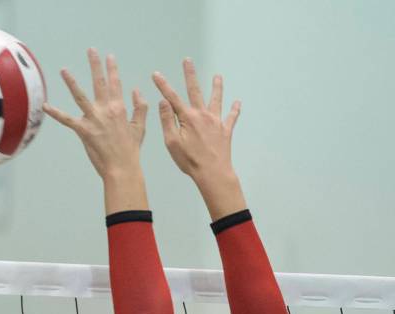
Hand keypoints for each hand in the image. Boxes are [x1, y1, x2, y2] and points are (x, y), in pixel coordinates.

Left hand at [43, 49, 147, 179]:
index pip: (115, 83)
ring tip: (64, 70)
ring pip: (80, 96)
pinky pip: (67, 120)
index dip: (112, 68)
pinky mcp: (83, 131)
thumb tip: (136, 90)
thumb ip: (140, 107)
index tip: (109, 56)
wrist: (122, 168)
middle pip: (99, 82)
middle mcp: (106, 110)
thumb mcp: (140, 127)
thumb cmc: (130, 150)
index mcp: (119, 108)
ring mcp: (93, 119)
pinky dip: (55, 113)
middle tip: (91, 50)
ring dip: (71, 82)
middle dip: (95, 65)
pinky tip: (45, 106)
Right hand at [153, 59, 240, 183]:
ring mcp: (216, 121)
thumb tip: (163, 102)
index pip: (172, 98)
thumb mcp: (172, 143)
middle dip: (190, 75)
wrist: (213, 173)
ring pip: (216, 100)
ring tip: (218, 76)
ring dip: (217, 87)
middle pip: (195, 90)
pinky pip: (231, 117)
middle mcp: (202, 115)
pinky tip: (238, 103)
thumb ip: (167, 121)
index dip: (163, 85)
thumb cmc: (190, 161)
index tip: (157, 74)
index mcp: (187, 118)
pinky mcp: (225, 131)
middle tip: (188, 61)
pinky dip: (235, 110)